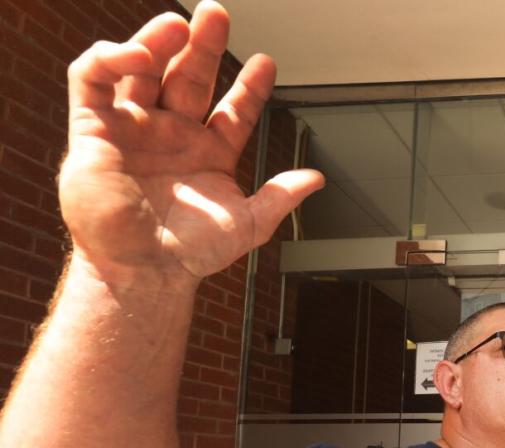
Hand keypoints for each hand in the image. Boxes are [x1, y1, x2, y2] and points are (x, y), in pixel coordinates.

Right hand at [59, 2, 322, 287]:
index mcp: (207, 155)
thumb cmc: (189, 253)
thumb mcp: (247, 225)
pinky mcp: (93, 129)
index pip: (232, 109)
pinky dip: (110, 58)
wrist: (143, 271)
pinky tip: (137, 54)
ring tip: (180, 25)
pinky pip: (92, 80)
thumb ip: (280, 198)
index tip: (267, 63)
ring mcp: (134, 130)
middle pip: (188, 77)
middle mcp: (171, 136)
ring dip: (160, 41)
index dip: (250, 87)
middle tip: (218, 16)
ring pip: (143, 69)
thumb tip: (317, 179)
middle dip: (204, 46)